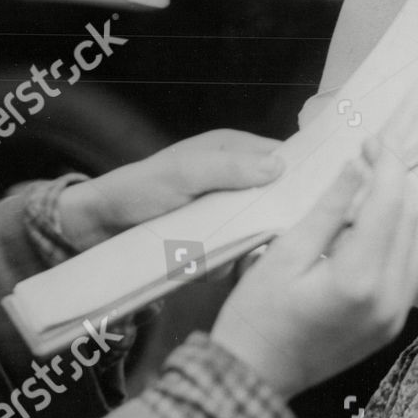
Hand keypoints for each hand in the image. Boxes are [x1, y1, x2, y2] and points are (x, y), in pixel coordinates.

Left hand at [56, 129, 284, 249]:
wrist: (99, 226)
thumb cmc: (140, 188)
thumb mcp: (184, 173)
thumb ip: (228, 169)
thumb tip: (279, 167)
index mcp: (234, 150)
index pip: (284, 158)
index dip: (302, 177)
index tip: (319, 201)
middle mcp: (236, 179)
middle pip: (276, 200)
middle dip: (273, 221)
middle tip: (263, 237)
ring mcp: (225, 212)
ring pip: (258, 231)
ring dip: (246, 246)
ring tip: (225, 254)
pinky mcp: (214, 240)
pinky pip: (235, 254)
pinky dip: (225, 263)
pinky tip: (210, 267)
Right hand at [211, 136, 417, 398]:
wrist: (255, 374)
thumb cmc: (258, 314)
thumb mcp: (287, 251)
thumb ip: (329, 208)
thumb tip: (357, 166)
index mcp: (358, 279)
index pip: (389, 203)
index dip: (385, 163)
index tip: (373, 139)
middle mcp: (388, 299)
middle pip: (411, 219)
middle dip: (395, 179)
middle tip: (370, 153)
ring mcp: (395, 315)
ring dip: (403, 204)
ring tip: (374, 180)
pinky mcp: (393, 322)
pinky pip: (412, 265)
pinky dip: (403, 233)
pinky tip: (379, 218)